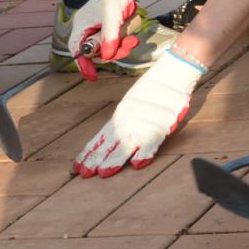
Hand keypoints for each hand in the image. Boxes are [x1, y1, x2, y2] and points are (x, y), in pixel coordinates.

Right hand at [68, 0, 139, 80]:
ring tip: (134, 41)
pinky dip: (124, 39)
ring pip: (109, 45)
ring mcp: (99, 26)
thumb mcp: (112, 17)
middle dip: (114, 50)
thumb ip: (109, 37)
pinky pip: (116, 38)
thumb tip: (108, 56)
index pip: (78, 51)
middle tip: (129, 46)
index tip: (93, 77)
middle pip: (97, 50)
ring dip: (122, 45)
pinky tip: (132, 35)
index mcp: (81, 26)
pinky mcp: (110, 24)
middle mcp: (88, 28)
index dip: (84, 65)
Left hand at [72, 48, 202, 176]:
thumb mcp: (131, 105)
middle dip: (96, 160)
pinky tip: (137, 164)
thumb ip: (122, 121)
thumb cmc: (152, 89)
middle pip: (110, 145)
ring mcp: (143, 124)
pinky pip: (152, 141)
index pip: (100, 139)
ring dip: (115, 160)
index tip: (77, 167)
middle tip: (85, 174)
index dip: (89, 153)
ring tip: (104, 173)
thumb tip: (107, 139)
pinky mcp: (161, 125)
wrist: (171, 74)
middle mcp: (128, 122)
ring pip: (127, 146)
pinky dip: (145, 153)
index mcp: (119, 117)